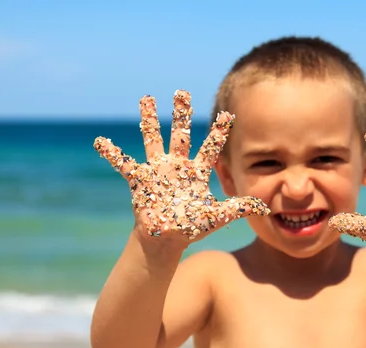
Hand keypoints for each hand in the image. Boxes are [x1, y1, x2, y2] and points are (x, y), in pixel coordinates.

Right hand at [93, 90, 268, 241]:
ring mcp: (157, 171)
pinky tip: (100, 141)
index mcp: (196, 172)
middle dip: (181, 114)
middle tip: (182, 92)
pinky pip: (123, 164)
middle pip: (180, 135)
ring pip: (153, 140)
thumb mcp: (217, 217)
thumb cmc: (191, 227)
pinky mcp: (139, 180)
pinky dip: (112, 154)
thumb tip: (265, 208)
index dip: (218, 132)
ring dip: (149, 120)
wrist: (166, 239)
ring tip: (146, 97)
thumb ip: (238, 209)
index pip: (210, 148)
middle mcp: (176, 166)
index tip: (228, 114)